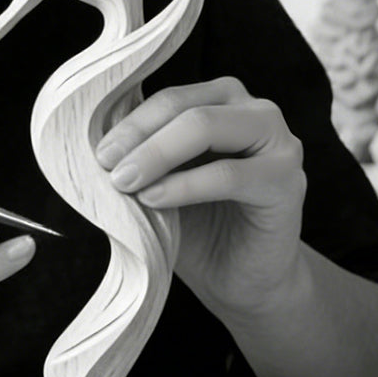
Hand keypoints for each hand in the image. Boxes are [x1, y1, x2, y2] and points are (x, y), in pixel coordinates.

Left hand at [94, 77, 306, 320]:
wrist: (242, 280)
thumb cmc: (198, 226)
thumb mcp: (159, 181)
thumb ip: (137, 154)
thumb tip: (90, 138)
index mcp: (221, 101)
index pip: (168, 97)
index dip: (128, 121)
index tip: (97, 152)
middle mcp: (254, 109)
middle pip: (185, 105)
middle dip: (138, 135)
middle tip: (106, 166)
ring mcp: (278, 141)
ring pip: (206, 127)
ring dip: (157, 153)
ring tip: (124, 181)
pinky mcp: (287, 181)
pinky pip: (228, 174)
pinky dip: (184, 185)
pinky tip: (154, 199)